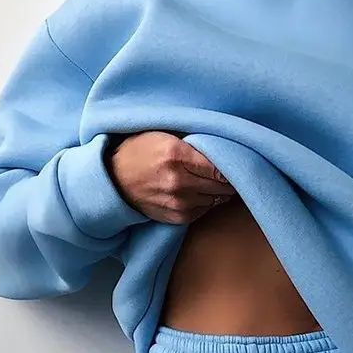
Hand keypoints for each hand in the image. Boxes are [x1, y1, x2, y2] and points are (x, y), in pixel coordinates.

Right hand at [107, 131, 235, 223]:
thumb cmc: (140, 151)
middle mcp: (179, 182)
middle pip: (221, 186)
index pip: (220, 167)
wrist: (114, 179)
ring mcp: (177, 203)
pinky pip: (203, 211)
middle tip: (232, 171)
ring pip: (215, 199)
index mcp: (177, 156)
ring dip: (218, 191)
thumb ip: (193, 141)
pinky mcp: (176, 218)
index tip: (238, 162)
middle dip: (229, 179)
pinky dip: (206, 202)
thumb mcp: (165, 135)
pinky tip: (201, 192)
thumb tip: (224, 148)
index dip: (233, 166)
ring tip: (215, 182)